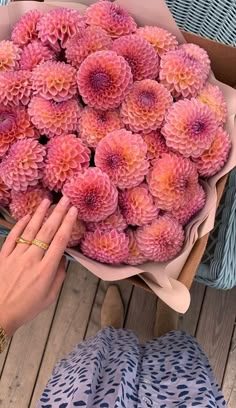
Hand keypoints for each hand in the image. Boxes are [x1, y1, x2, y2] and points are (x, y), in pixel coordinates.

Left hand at [0, 197, 77, 336]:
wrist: (0, 314)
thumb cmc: (27, 308)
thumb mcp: (50, 296)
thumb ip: (59, 275)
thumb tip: (63, 257)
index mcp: (46, 270)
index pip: (60, 241)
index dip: (68, 223)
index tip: (73, 211)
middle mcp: (32, 259)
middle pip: (47, 231)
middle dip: (58, 213)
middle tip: (65, 199)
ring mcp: (16, 256)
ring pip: (30, 230)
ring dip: (39, 214)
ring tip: (46, 201)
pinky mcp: (3, 257)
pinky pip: (13, 237)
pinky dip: (20, 225)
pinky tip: (26, 216)